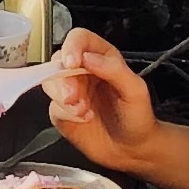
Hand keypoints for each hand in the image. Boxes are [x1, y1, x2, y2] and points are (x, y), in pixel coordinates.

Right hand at [45, 29, 158, 168]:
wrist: (134, 149)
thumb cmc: (138, 117)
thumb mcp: (135, 91)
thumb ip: (114, 70)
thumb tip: (88, 58)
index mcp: (102, 57)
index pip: (79, 39)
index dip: (71, 47)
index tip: (72, 63)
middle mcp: (82, 71)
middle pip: (58, 60)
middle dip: (63, 78)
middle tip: (74, 96)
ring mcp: (71, 91)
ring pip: (50, 82)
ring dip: (63, 97)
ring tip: (83, 111)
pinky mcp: (63, 111)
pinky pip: (53, 107)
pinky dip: (66, 114)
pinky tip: (84, 119)